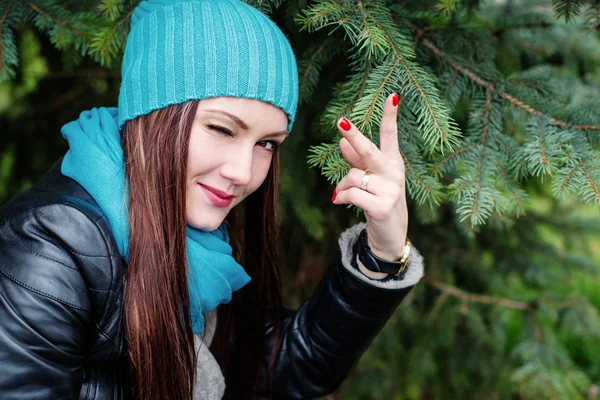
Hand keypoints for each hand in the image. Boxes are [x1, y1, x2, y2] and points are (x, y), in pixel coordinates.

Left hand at [332, 93, 407, 262]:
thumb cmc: (378, 199)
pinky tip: (341, 202)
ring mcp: (391, 190)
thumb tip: (342, 141)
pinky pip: (350, 194)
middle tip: (341, 122)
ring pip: (352, 177)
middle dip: (354, 136)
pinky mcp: (382, 207)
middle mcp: (395, 172)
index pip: (390, 135)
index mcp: (392, 161)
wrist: (390, 233)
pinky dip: (341, 198)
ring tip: (345, 194)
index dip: (390, 116)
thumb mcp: (370, 177)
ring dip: (342, 186)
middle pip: (369, 151)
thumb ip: (357, 160)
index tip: (392, 95)